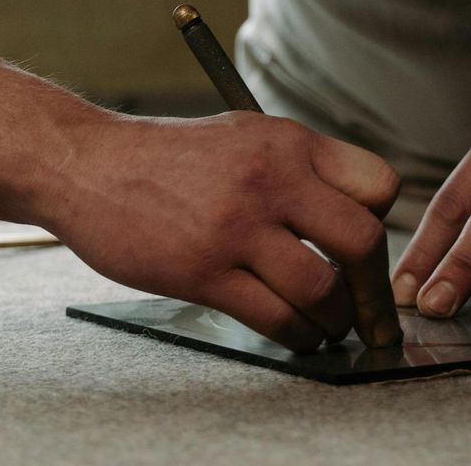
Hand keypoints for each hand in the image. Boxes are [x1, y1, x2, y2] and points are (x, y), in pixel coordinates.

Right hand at [48, 110, 401, 352]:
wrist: (88, 163)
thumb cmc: (167, 156)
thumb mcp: (244, 134)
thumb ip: (297, 165)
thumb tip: (351, 210)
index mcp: (287, 143)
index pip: (378, 185)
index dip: (382, 224)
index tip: (370, 253)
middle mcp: (271, 179)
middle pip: (363, 242)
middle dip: (374, 290)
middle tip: (371, 313)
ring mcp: (237, 227)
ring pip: (323, 291)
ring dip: (335, 322)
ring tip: (329, 328)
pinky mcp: (204, 271)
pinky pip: (276, 318)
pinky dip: (298, 337)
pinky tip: (296, 335)